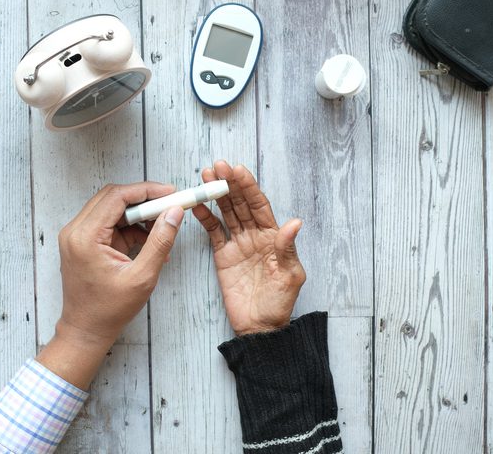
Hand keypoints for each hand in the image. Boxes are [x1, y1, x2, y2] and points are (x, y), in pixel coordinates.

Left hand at [37, 182, 184, 388]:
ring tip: (162, 228)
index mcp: (85, 237)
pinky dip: (130, 227)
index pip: (117, 197)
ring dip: (138, 215)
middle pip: (113, 197)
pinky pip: (109, 223)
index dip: (146, 190)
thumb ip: (160, 241)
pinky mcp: (83, 242)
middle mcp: (75, 231)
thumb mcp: (142, 277)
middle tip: (170, 205)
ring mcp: (77, 236)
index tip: (170, 193)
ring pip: (111, 208)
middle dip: (144, 199)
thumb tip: (174, 213)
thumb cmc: (109, 310)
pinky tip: (149, 241)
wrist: (86, 330)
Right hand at [192, 161, 305, 335]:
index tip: (239, 170)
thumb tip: (294, 223)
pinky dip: (206, 218)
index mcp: (273, 237)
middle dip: (229, 184)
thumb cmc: (279, 303)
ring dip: (216, 195)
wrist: (260, 327)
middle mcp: (255, 236)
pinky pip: (214, 232)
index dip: (249, 187)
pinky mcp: (223, 255)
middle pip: (240, 204)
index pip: (259, 205)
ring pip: (226, 213)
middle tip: (218, 166)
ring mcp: (238, 244)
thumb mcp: (290, 276)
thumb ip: (287, 249)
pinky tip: (198, 205)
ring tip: (205, 176)